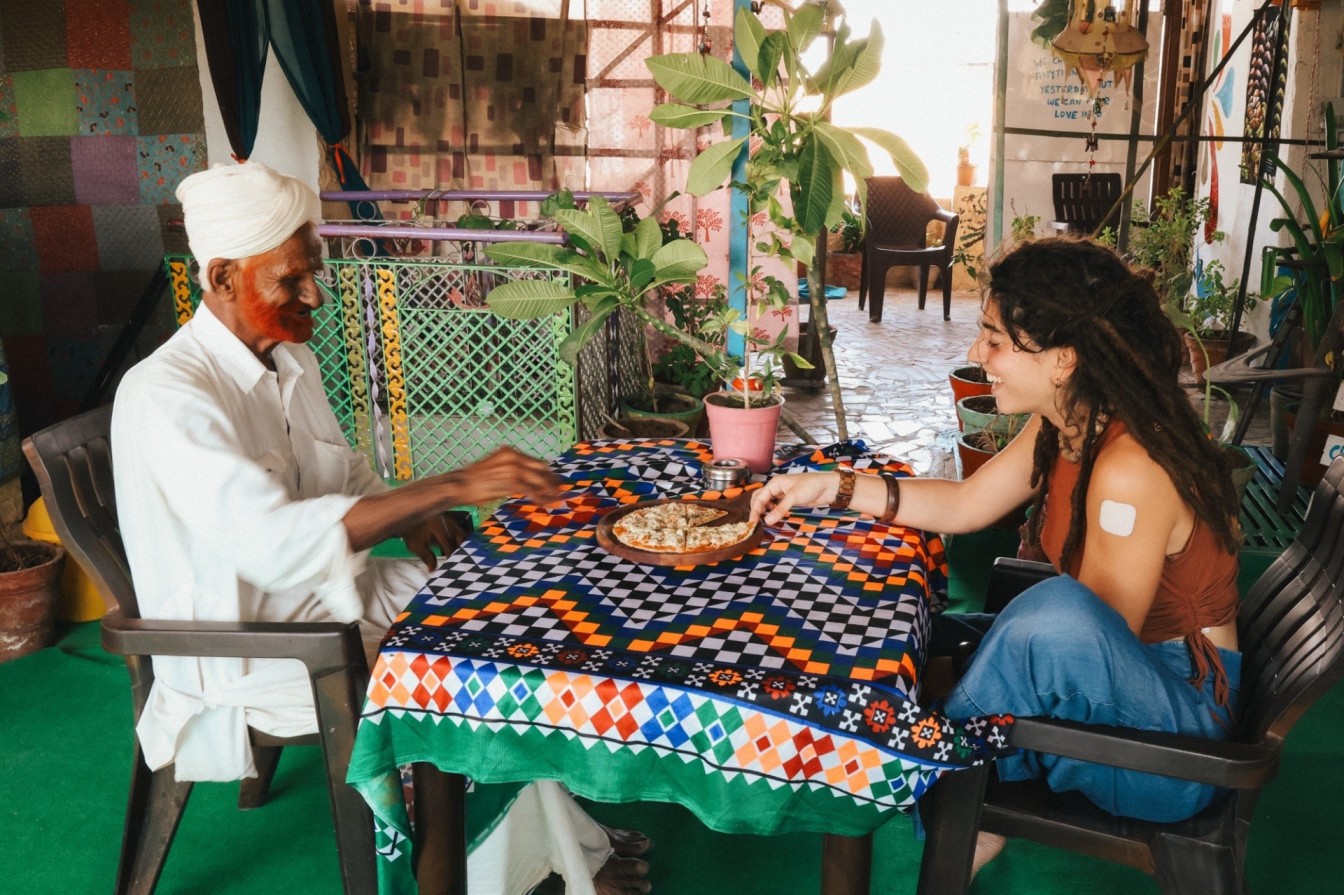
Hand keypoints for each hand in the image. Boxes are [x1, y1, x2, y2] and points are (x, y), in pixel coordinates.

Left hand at [402, 513, 467, 571]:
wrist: (410, 518)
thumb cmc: (412, 532)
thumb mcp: (415, 545)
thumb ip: (425, 556)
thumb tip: (432, 569)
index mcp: (436, 525)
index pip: (448, 542)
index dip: (451, 555)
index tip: (452, 565)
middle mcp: (447, 521)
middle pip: (460, 537)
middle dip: (461, 551)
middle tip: (460, 563)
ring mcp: (451, 521)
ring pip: (463, 535)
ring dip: (463, 547)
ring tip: (461, 559)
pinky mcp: (453, 523)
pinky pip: (461, 533)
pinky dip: (461, 543)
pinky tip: (459, 553)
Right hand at [441, 446, 563, 507]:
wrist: (459, 485)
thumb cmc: (475, 481)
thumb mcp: (496, 470)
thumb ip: (512, 473)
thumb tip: (528, 483)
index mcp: (510, 452)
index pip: (536, 461)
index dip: (549, 473)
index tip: (556, 482)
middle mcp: (513, 457)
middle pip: (542, 468)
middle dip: (554, 481)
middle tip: (561, 491)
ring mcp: (512, 468)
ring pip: (539, 480)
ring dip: (551, 491)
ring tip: (557, 500)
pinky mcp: (510, 482)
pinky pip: (532, 491)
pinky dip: (541, 498)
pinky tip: (545, 504)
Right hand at [749, 471, 839, 525]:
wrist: (828, 487)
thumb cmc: (811, 486)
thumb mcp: (794, 497)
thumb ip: (780, 509)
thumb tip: (767, 521)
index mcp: (775, 483)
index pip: (759, 497)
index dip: (755, 510)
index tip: (752, 522)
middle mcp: (777, 487)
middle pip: (760, 498)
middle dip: (756, 509)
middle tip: (756, 522)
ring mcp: (783, 494)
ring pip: (767, 502)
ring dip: (764, 510)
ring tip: (764, 520)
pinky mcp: (789, 500)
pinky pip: (776, 506)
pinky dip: (772, 511)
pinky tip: (774, 516)